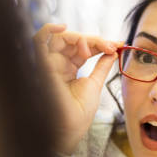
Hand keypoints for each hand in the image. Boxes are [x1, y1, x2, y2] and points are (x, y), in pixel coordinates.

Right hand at [34, 23, 121, 154]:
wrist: (71, 128)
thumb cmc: (79, 113)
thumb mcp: (95, 83)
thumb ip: (102, 66)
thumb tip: (113, 51)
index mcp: (67, 69)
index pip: (82, 47)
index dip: (99, 43)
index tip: (117, 45)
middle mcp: (57, 65)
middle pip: (73, 40)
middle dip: (94, 40)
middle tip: (110, 46)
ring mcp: (49, 64)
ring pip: (61, 38)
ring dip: (80, 38)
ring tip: (94, 47)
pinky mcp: (43, 66)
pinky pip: (39, 40)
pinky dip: (49, 30)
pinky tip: (63, 28)